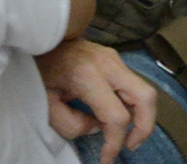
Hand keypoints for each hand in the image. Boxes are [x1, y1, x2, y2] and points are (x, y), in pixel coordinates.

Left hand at [36, 39, 156, 163]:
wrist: (41, 36)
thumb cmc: (40, 70)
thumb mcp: (48, 104)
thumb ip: (73, 124)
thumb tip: (97, 128)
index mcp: (88, 76)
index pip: (116, 116)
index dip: (115, 143)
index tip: (106, 158)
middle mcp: (108, 64)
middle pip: (146, 97)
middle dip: (144, 127)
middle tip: (130, 145)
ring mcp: (115, 58)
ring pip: (145, 90)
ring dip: (141, 116)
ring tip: (125, 134)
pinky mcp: (115, 57)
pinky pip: (133, 84)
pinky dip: (133, 104)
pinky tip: (117, 115)